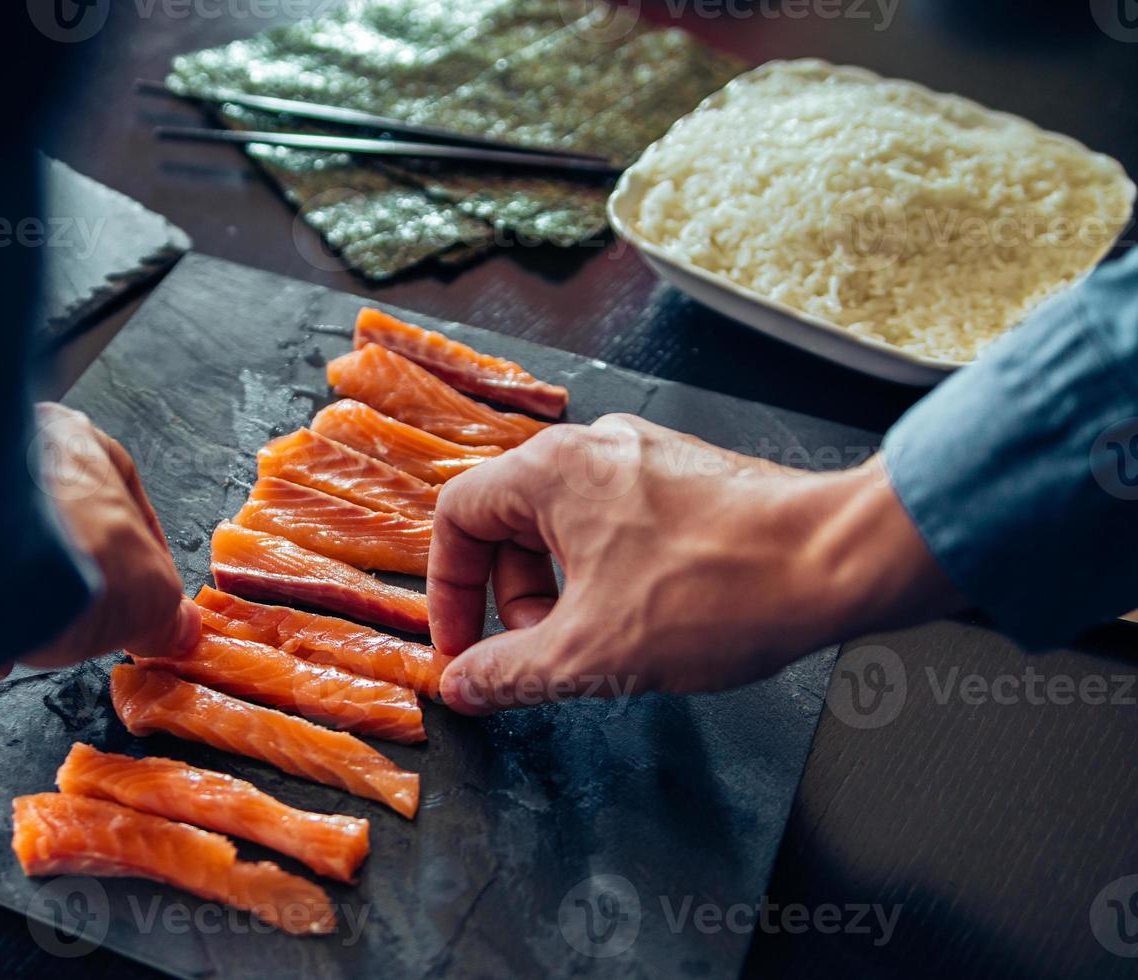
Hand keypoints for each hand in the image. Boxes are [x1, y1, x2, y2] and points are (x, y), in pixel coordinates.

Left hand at [0, 403, 198, 679]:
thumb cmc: (75, 562)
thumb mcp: (151, 599)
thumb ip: (165, 614)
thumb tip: (175, 629)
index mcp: (78, 440)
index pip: (123, 504)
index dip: (139, 567)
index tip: (138, 608)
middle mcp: (14, 448)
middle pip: (59, 533)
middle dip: (70, 592)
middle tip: (78, 628)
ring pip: (4, 559)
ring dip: (18, 608)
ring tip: (21, 644)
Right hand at [427, 414, 960, 714]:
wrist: (837, 563)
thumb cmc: (722, 590)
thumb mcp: (590, 654)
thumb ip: (508, 673)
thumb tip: (464, 686)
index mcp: (552, 470)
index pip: (456, 517)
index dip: (448, 591)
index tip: (465, 646)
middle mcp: (593, 448)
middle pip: (509, 523)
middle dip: (512, 598)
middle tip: (538, 652)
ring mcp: (643, 457)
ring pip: (565, 527)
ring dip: (561, 591)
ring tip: (596, 642)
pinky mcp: (684, 479)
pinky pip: (615, 524)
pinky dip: (607, 575)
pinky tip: (646, 619)